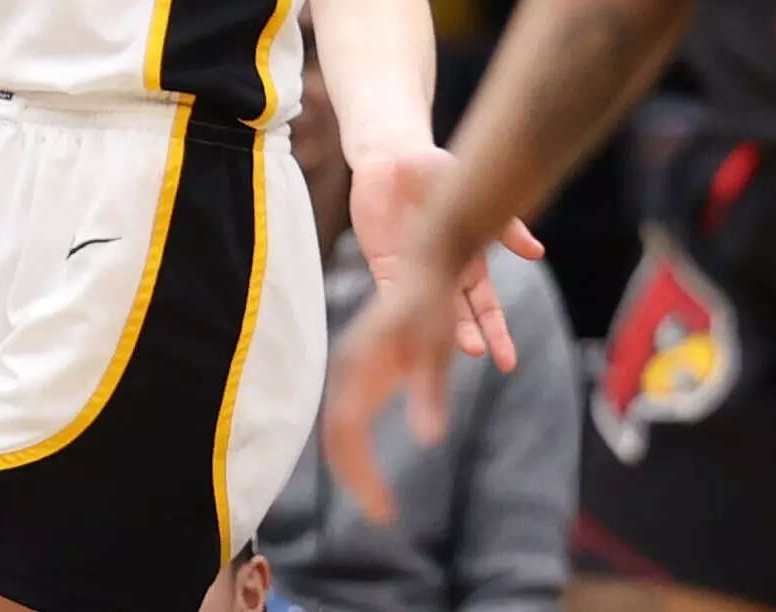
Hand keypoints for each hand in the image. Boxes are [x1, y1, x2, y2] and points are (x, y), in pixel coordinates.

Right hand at [320, 251, 460, 523]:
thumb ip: (429, 392)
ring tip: (376, 496)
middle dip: (355, 477)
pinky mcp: (362, 368)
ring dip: (354, 464)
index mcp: (359, 366)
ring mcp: (351, 368)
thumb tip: (430, 439)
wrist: (427, 262)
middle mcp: (347, 369)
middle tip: (381, 513)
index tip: (384, 510)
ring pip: (340, 427)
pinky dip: (358, 445)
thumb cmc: (432, 305)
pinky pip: (350, 415)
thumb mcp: (437, 350)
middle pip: (338, 436)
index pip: (348, 434)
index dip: (362, 475)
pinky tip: (374, 464)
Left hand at [347, 144, 541, 367]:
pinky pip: (389, 294)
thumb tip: (538, 252)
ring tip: (438, 352)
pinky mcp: (384, 265)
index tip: (507, 361)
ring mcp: (413, 271)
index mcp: (470, 261)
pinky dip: (394, 313)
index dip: (497, 333)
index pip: (487, 308)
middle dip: (466, 336)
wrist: (394, 157)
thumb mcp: (474, 195)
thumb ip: (505, 226)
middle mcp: (443, 272)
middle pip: (457, 317)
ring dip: (430, 332)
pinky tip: (400, 331)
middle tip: (475, 351)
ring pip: (424, 312)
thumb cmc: (439, 171)